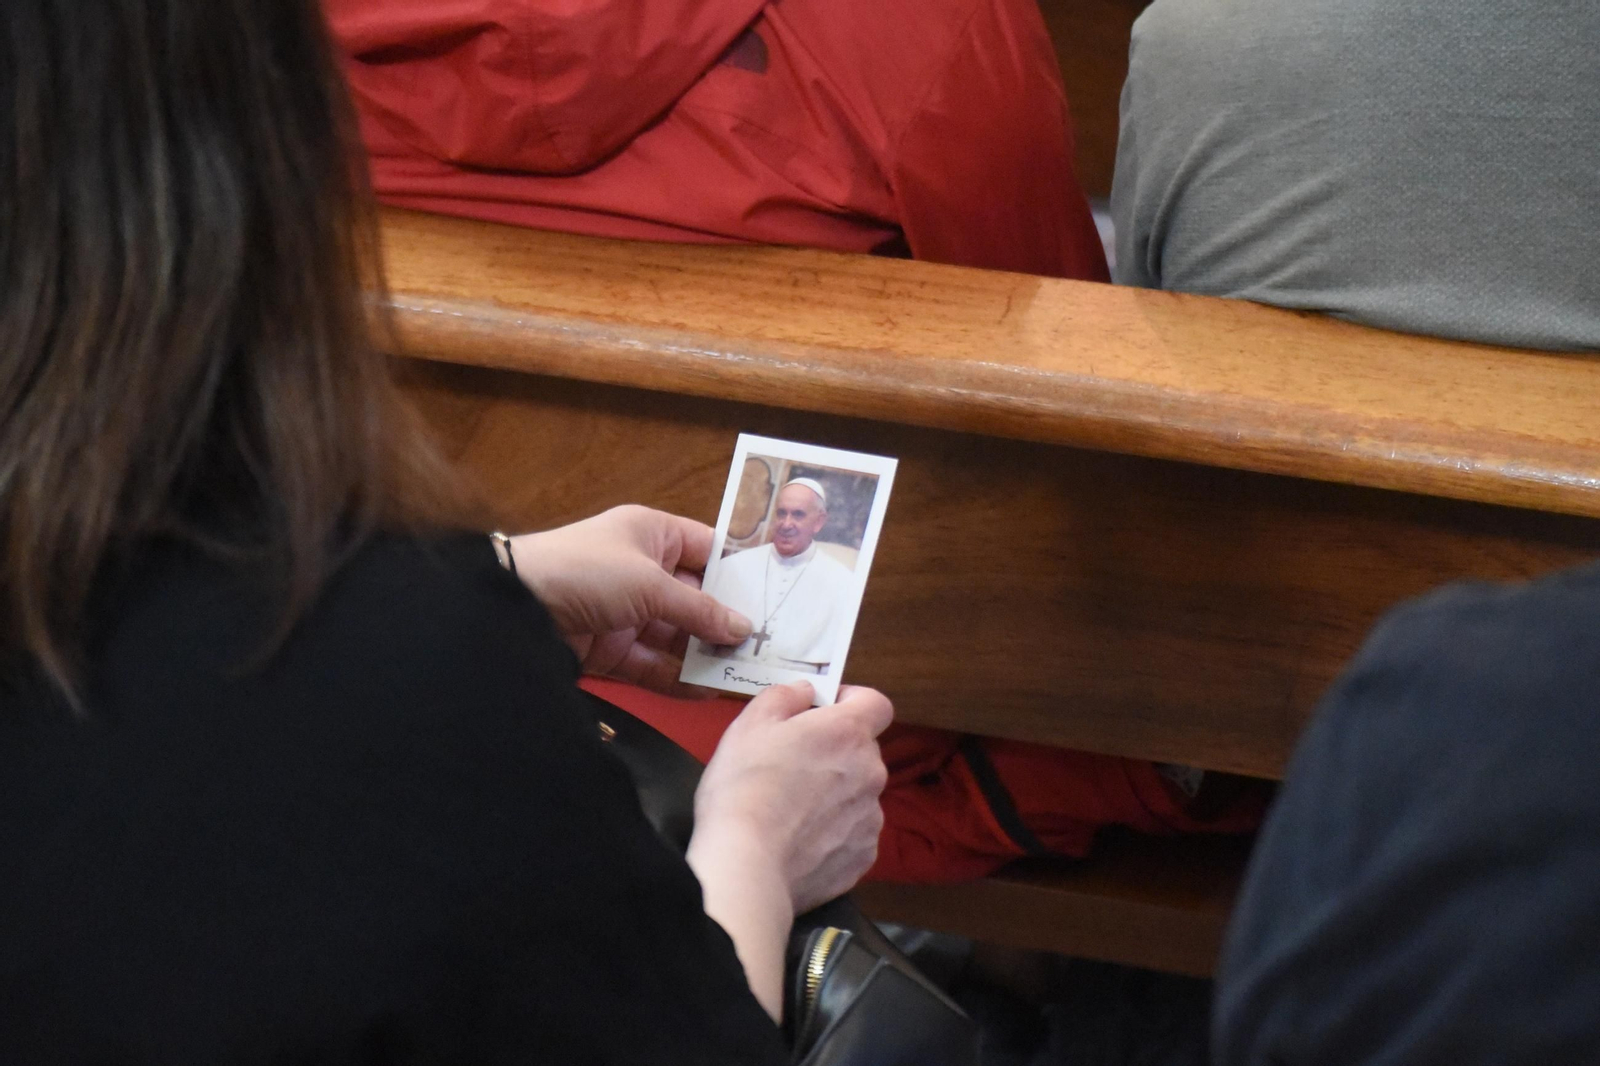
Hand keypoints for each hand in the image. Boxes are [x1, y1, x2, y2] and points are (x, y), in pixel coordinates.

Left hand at [510, 506, 752, 691]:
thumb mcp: (649, 583)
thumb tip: (743, 627)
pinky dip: (679, 679)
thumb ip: (699, 610)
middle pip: (697, 599)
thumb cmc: (583, 570)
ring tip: (745, 675)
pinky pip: (655, 665)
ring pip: (678, 637)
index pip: (708, 549)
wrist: (515, 607)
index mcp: (651, 534)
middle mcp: (642, 570)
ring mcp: (627, 612)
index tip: (776, 596)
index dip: (739, 572)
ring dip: (706, 656)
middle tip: (769, 646)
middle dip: (727, 623)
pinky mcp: (612, 649)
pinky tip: (708, 691)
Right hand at [692, 682, 892, 913]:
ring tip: (793, 812)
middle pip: (863, 751)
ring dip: (836, 796)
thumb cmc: (745, 785)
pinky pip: (853, 835)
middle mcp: (871, 772)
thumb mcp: (750, 723)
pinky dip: (833, 835)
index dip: (851, 702)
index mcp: (848, 732)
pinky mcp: (863, 857)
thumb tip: (807, 692)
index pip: (876, 703)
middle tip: (794, 766)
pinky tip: (801, 843)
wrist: (746, 864)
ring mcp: (871, 819)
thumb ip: (785, 696)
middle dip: (835, 752)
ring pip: (858, 795)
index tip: (823, 711)